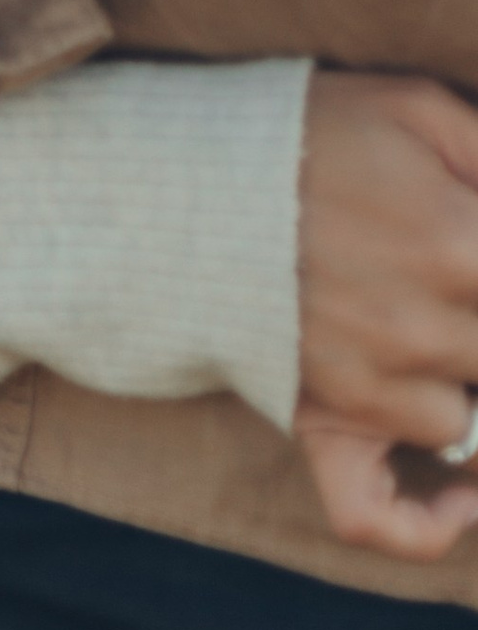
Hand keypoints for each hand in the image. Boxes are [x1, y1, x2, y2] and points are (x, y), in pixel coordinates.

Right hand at [294, 69, 477, 559]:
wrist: (180, 172)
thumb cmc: (304, 130)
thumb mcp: (415, 105)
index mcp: (464, 247)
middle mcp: (427, 331)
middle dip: (475, 326)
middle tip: (454, 300)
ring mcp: (371, 388)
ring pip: (466, 426)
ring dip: (462, 388)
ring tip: (437, 338)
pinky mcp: (319, 423)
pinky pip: (377, 516)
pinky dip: (428, 523)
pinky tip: (461, 497)